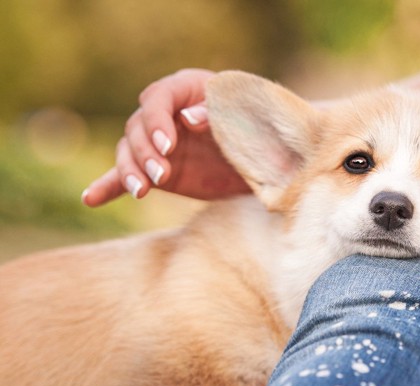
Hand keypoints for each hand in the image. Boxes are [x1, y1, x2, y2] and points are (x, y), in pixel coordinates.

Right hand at [82, 68, 249, 206]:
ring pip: (127, 153)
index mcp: (183, 90)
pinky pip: (124, 176)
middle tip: (161, 175)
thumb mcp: (240, 117)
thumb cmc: (255, 128)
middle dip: (146, 153)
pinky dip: (107, 187)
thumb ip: (214, 114)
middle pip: (137, 129)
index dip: (158, 123)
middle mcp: (163, 115)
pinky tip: (90, 199)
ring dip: (130, 172)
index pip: (157, 100)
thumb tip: (188, 119)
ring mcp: (156, 144)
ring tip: (141, 191)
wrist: (265, 160)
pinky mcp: (155, 170)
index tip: (168, 147)